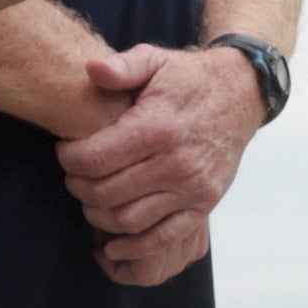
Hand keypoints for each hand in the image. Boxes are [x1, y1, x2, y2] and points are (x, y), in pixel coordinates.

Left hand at [54, 39, 265, 239]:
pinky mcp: (204, 205)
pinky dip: (134, 247)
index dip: (68, 159)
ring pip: (127, 219)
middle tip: (74, 176)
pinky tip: (113, 244)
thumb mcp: (155, 61)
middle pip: (105, 193)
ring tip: (91, 198)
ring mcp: (192, 188)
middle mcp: (176, 162)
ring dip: (98, 215)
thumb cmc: (189, 79)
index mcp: (158, 127)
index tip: (65, 151)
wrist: (241, 95)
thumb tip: (90, 69)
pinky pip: (163, 238)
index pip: (93, 159)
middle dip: (78, 187)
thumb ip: (122, 66)